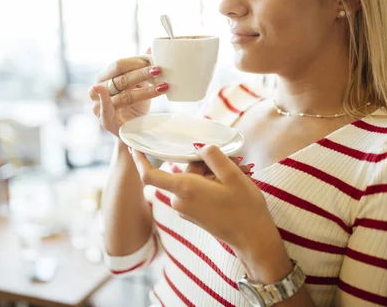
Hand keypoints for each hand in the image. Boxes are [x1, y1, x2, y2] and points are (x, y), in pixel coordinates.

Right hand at [89, 51, 168, 136]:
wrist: (131, 128)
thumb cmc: (133, 103)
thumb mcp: (138, 83)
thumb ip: (140, 67)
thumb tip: (151, 48)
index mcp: (105, 76)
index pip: (119, 65)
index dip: (137, 62)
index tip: (155, 60)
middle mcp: (98, 87)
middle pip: (122, 78)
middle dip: (143, 74)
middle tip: (160, 70)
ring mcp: (99, 104)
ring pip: (125, 95)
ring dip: (146, 91)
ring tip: (163, 86)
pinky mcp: (104, 120)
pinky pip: (107, 110)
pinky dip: (108, 101)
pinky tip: (115, 94)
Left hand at [129, 145, 276, 253]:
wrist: (253, 240)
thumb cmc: (244, 208)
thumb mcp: (233, 175)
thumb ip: (213, 156)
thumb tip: (199, 147)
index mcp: (185, 189)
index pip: (150, 175)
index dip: (139, 160)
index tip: (134, 147)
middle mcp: (180, 201)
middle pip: (183, 171)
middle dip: (204, 164)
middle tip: (232, 164)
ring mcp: (186, 210)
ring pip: (192, 180)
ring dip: (212, 174)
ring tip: (237, 176)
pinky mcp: (194, 214)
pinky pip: (196, 191)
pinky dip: (211, 185)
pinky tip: (231, 186)